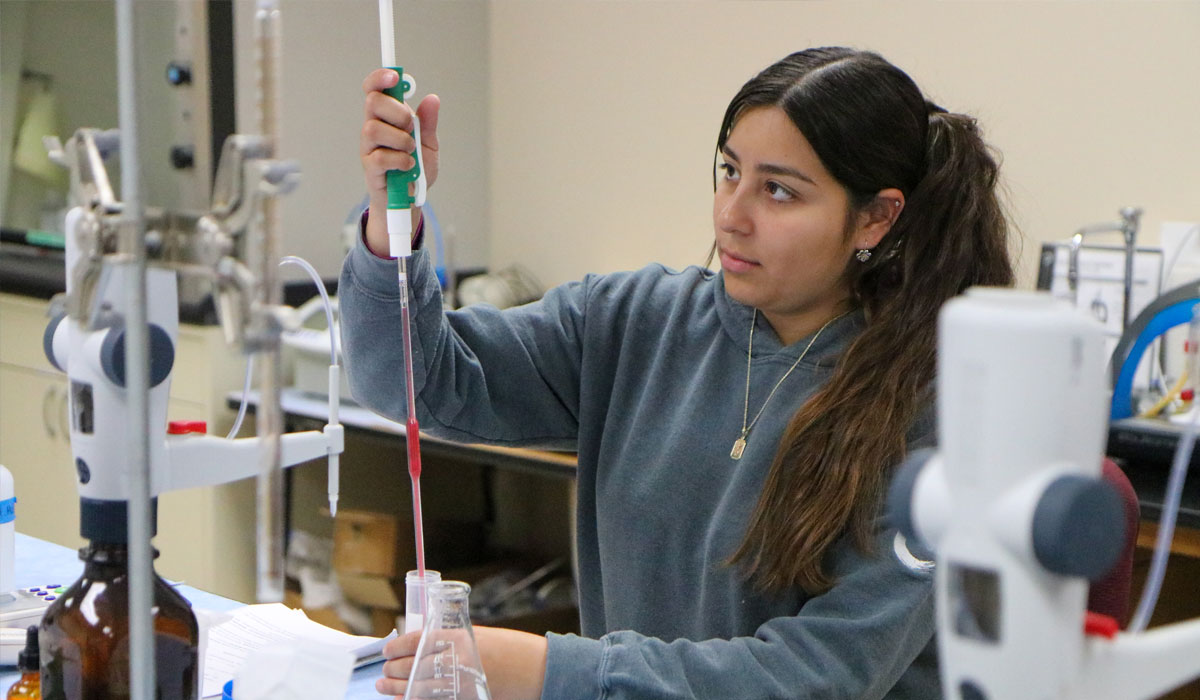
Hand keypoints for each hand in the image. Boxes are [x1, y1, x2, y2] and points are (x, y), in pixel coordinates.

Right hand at [360, 68, 440, 255]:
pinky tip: (408, 166)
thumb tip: (432, 99)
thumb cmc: (415, 169)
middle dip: (398, 112)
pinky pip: (381, 157)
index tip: (394, 76)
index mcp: (386, 117)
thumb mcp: (429, 144)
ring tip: (410, 150)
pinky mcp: (370, 168)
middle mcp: (373, 127)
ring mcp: (368, 148)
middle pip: (372, 103)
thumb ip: (428, 123)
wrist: (410, 199)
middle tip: (411, 128)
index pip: (374, 89)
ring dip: (399, 138)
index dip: (380, 78)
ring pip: (372, 129)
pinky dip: (400, 160)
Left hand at [376, 626, 546, 699]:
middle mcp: (457, 661)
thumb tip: (421, 648)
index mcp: (460, 638)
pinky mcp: (463, 699)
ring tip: (383, 686)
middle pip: (414, 665)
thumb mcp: (480, 637)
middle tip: (384, 669)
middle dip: (394, 668)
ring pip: (417, 686)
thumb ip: (453, 641)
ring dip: (396, 687)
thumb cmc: (511, 650)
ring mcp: (459, 683)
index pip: (418, 641)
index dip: (398, 646)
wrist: (538, 670)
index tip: (387, 650)